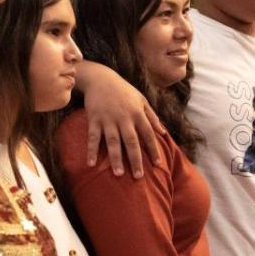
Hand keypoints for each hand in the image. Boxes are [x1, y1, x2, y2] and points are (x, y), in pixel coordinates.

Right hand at [75, 60, 163, 176]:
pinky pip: (93, 138)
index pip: (148, 134)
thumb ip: (152, 116)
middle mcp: (124, 118)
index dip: (153, 149)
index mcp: (137, 113)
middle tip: (139, 176)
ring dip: (116, 158)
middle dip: (136, 159)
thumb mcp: (141, 99)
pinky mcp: (94, 119)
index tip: (158, 164)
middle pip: (131, 141)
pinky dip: (91, 151)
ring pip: (113, 142)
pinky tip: (91, 164)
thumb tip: (163, 132)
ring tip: (119, 174)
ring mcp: (108, 119)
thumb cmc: (124, 90)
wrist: (101, 78)